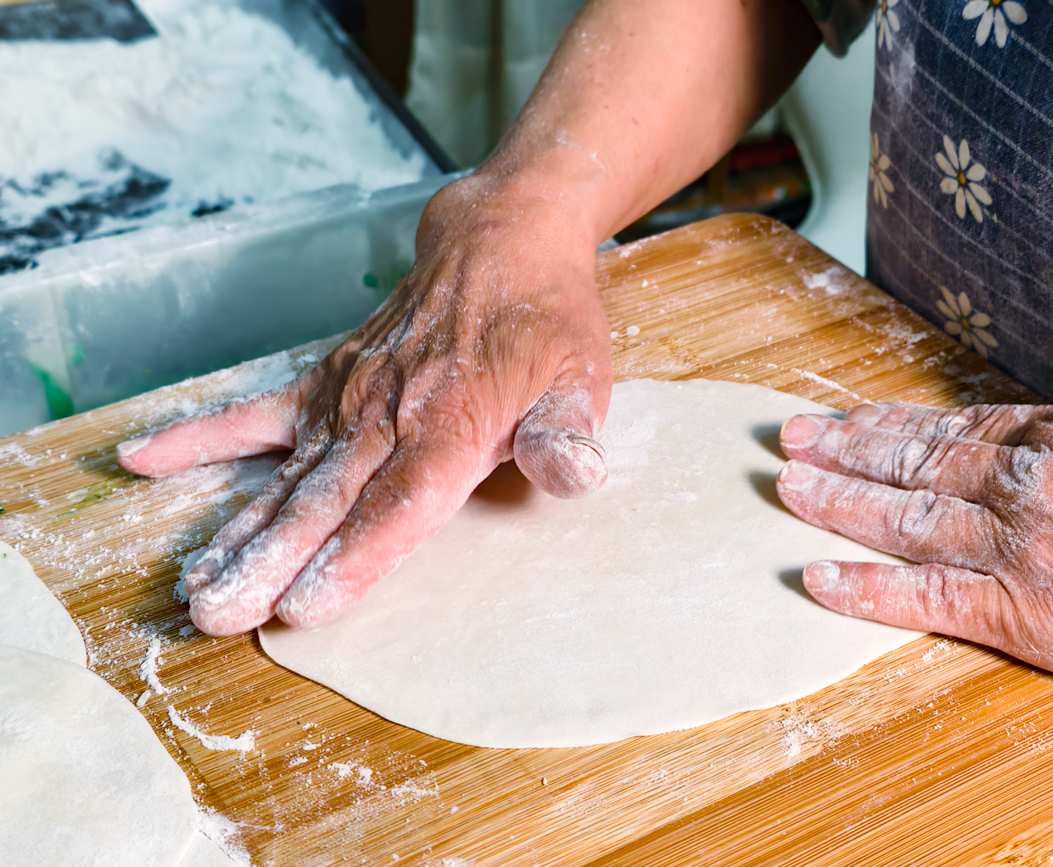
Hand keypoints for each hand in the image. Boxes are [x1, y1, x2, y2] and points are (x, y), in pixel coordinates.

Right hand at [118, 175, 611, 635]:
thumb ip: (567, 433)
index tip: (305, 603)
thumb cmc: (546, 322)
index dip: (355, 555)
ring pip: (284, 472)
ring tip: (191, 581)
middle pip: (324, 500)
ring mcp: (348, 395)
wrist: (503, 240)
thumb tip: (576, 477)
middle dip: (271, 561)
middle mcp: (389, 415)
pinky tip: (142, 459)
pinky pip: (256, 410)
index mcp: (454, 425)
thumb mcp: (581, 376)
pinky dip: (201, 435)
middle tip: (218, 614)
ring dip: (236, 528)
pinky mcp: (326, 378)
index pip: (400, 504)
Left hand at [776, 315, 1052, 705]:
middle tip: (789, 439)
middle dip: (847, 449)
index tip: (845, 416)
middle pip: (919, 461)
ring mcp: (1027, 548)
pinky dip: (869, 588)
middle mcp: (1035, 484)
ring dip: (840, 501)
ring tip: (787, 487)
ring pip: (909, 516)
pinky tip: (820, 579)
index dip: (892, 420)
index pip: (958, 422)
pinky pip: (931, 597)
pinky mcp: (1033, 615)